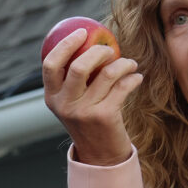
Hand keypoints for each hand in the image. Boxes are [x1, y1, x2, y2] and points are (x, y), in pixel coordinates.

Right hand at [42, 28, 142, 165]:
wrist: (101, 155)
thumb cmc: (88, 120)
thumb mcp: (72, 103)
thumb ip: (73, 79)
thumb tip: (88, 41)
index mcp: (51, 97)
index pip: (50, 65)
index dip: (65, 45)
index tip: (82, 32)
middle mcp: (65, 105)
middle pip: (78, 66)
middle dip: (98, 51)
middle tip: (110, 49)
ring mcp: (84, 112)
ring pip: (107, 74)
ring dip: (123, 63)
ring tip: (130, 64)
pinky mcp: (105, 116)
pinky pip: (123, 86)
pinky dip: (133, 78)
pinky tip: (137, 77)